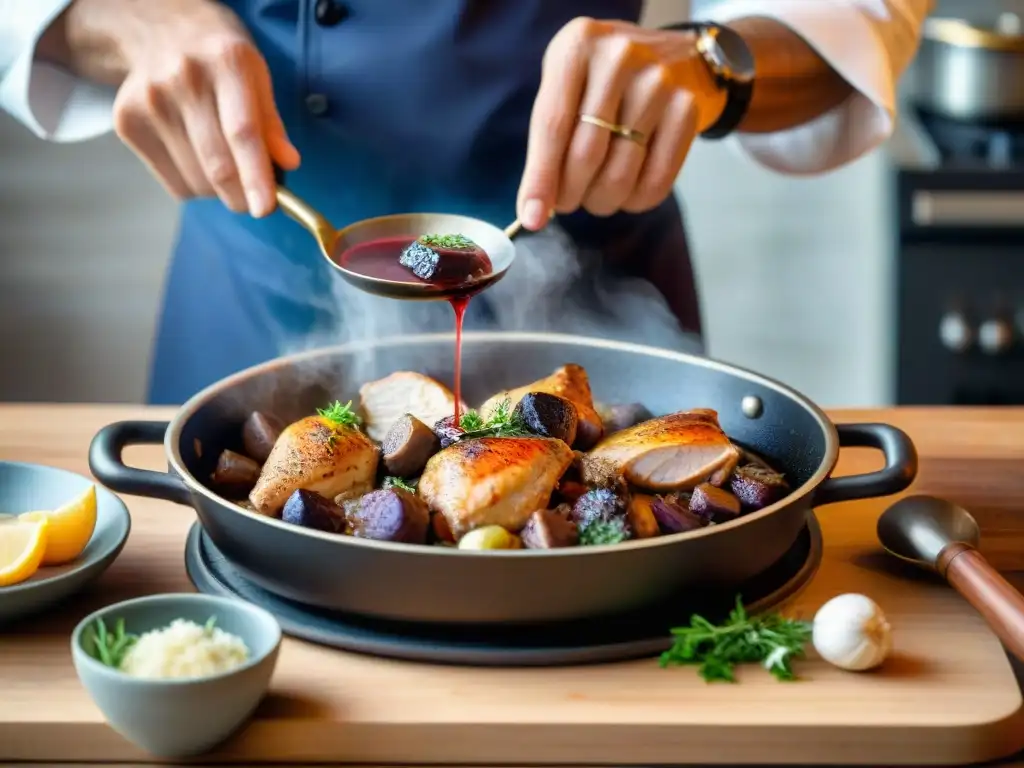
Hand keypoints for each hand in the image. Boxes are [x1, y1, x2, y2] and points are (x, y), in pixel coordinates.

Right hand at [101, 0, 298, 215]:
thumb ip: (272, 123)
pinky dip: (195, 186)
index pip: (242, 132)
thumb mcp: (256, 76)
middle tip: (254, 201)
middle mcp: (182, 79)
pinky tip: (196, 157)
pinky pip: (173, 183)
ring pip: (196, 181)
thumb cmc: (219, 60)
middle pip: (217, 164)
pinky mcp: (127, 123)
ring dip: (219, 191)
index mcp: (225, 62)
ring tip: (223, 164)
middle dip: (242, 196)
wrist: (158, 31)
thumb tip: (287, 164)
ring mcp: (149, 101)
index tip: (265, 209)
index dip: (256, 176)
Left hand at [516, 18, 725, 228]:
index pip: (552, 125)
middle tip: (568, 200)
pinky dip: (635, 201)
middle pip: (586, 154)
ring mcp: (658, 82)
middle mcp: (619, 57)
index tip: (532, 218)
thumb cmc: (602, 81)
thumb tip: (534, 210)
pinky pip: (656, 180)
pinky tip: (628, 193)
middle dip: (571, 194)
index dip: (541, 178)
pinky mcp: (687, 108)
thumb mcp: (566, 86)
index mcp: (577, 47)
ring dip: (602, 201)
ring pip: (620, 174)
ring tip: (597, 194)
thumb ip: (548, 140)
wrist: (673, 56)